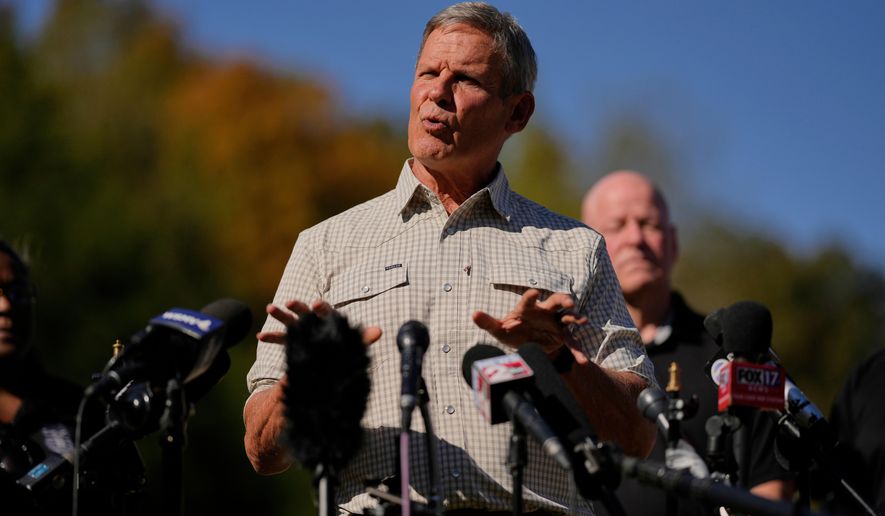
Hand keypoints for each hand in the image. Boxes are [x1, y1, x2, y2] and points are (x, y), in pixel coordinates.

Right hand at [256, 299, 381, 345]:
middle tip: (289, 301)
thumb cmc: (345, 344)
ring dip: (281, 315)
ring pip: (291, 322)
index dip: (321, 307)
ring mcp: (304, 330)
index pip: (327, 310)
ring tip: (270, 307)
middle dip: (298, 306)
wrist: (335, 356)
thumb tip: (380, 332)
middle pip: (306, 312)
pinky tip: (260, 336)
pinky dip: (272, 336)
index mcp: (331, 319)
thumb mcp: (354, 341)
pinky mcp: (295, 341)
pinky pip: (282, 338)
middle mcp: (316, 322)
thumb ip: (364, 336)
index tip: (316, 303)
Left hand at [472, 289, 588, 363]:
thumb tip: (473, 314)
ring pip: (568, 317)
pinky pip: (572, 342)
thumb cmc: (513, 332)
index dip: (531, 296)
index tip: (534, 292)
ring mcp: (556, 323)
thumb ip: (488, 322)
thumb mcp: (500, 329)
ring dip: (575, 317)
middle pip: (556, 301)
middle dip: (563, 300)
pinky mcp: (562, 337)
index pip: (529, 300)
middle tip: (569, 302)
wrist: (528, 345)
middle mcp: (545, 312)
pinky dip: (578, 351)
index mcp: (528, 308)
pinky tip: (582, 361)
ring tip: (583, 320)